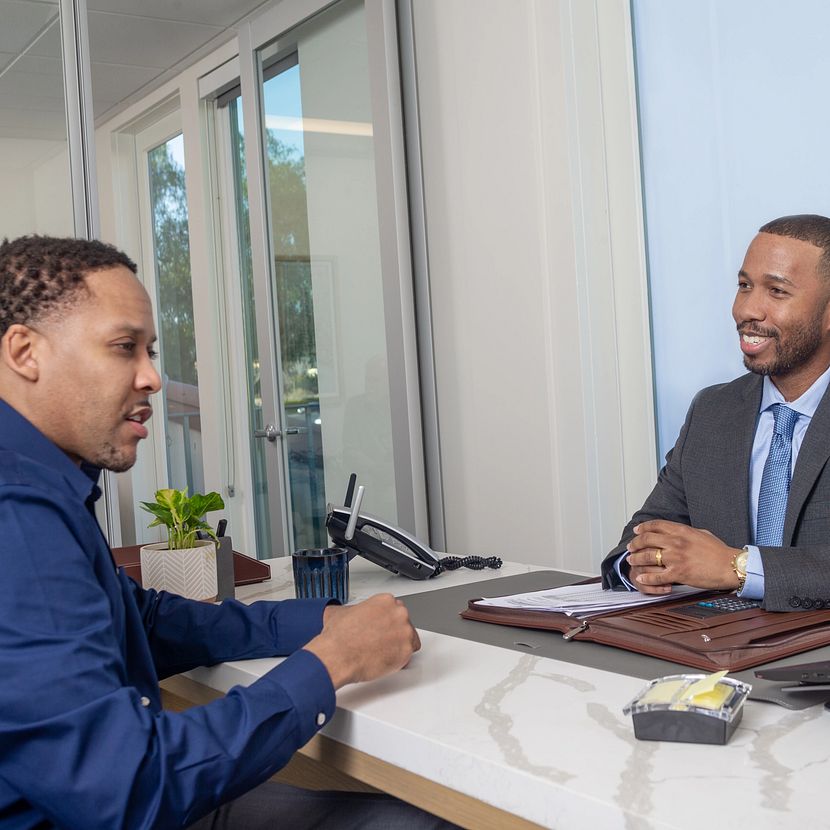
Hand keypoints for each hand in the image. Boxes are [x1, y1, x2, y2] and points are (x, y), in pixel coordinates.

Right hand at [303, 594, 420, 688]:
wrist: (337, 655)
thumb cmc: (339, 637)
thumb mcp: (347, 611)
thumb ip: (363, 610)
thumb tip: (360, 614)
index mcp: (385, 601)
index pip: (396, 609)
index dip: (388, 621)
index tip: (382, 628)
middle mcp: (398, 613)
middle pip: (404, 622)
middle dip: (394, 632)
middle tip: (380, 641)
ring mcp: (404, 632)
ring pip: (409, 639)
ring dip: (398, 645)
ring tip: (381, 652)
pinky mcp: (406, 651)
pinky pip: (408, 656)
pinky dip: (398, 660)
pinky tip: (384, 660)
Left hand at [625, 520, 741, 592]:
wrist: (731, 566)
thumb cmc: (719, 552)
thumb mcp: (702, 534)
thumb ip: (686, 532)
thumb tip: (676, 531)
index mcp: (681, 531)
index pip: (656, 525)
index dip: (643, 527)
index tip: (636, 530)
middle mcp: (676, 542)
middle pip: (647, 539)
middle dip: (635, 543)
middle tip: (631, 547)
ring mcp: (676, 558)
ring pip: (647, 556)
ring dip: (636, 558)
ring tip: (631, 560)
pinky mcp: (678, 573)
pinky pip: (656, 576)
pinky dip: (646, 577)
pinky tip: (640, 577)